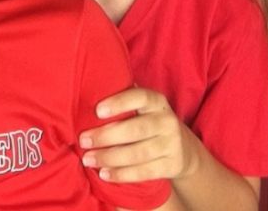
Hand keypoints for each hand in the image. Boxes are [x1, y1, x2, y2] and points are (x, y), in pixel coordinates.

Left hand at [79, 86, 197, 183]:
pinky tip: (105, 174)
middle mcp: (167, 121)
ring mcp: (172, 144)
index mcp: (156, 102)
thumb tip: (87, 94)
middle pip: (135, 129)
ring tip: (88, 160)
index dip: (119, 102)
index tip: (97, 111)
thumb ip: (123, 101)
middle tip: (84, 141)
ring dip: (110, 157)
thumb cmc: (149, 122)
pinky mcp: (173, 165)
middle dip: (106, 136)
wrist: (183, 149)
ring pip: (138, 153)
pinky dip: (122, 174)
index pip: (140, 97)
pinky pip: (145, 172)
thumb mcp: (143, 108)